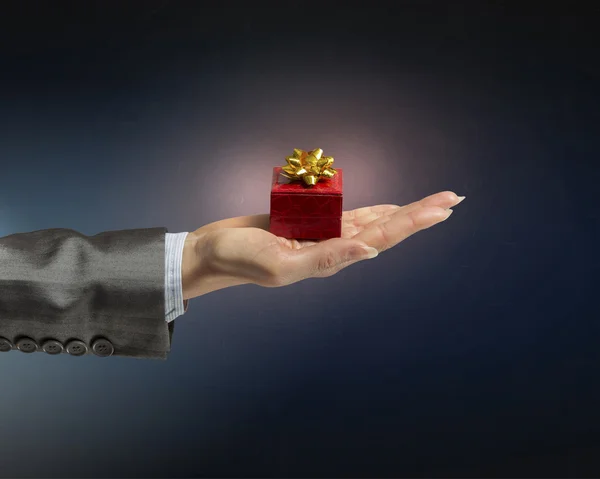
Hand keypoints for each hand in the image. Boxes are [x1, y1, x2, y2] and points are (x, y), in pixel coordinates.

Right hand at [181, 191, 464, 299]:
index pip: (382, 238)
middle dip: (420, 213)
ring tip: (432, 202)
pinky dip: (375, 210)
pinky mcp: (312, 223)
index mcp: (331, 258)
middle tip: (454, 199)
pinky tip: (391, 209)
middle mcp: (335, 246)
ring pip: (373, 219)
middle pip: (386, 226)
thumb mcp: (281, 264)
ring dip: (403, 210)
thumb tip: (370, 251)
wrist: (217, 250)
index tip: (443, 209)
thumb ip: (326, 259)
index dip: (413, 222)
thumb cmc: (242, 258)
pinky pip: (351, 214)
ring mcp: (325, 234)